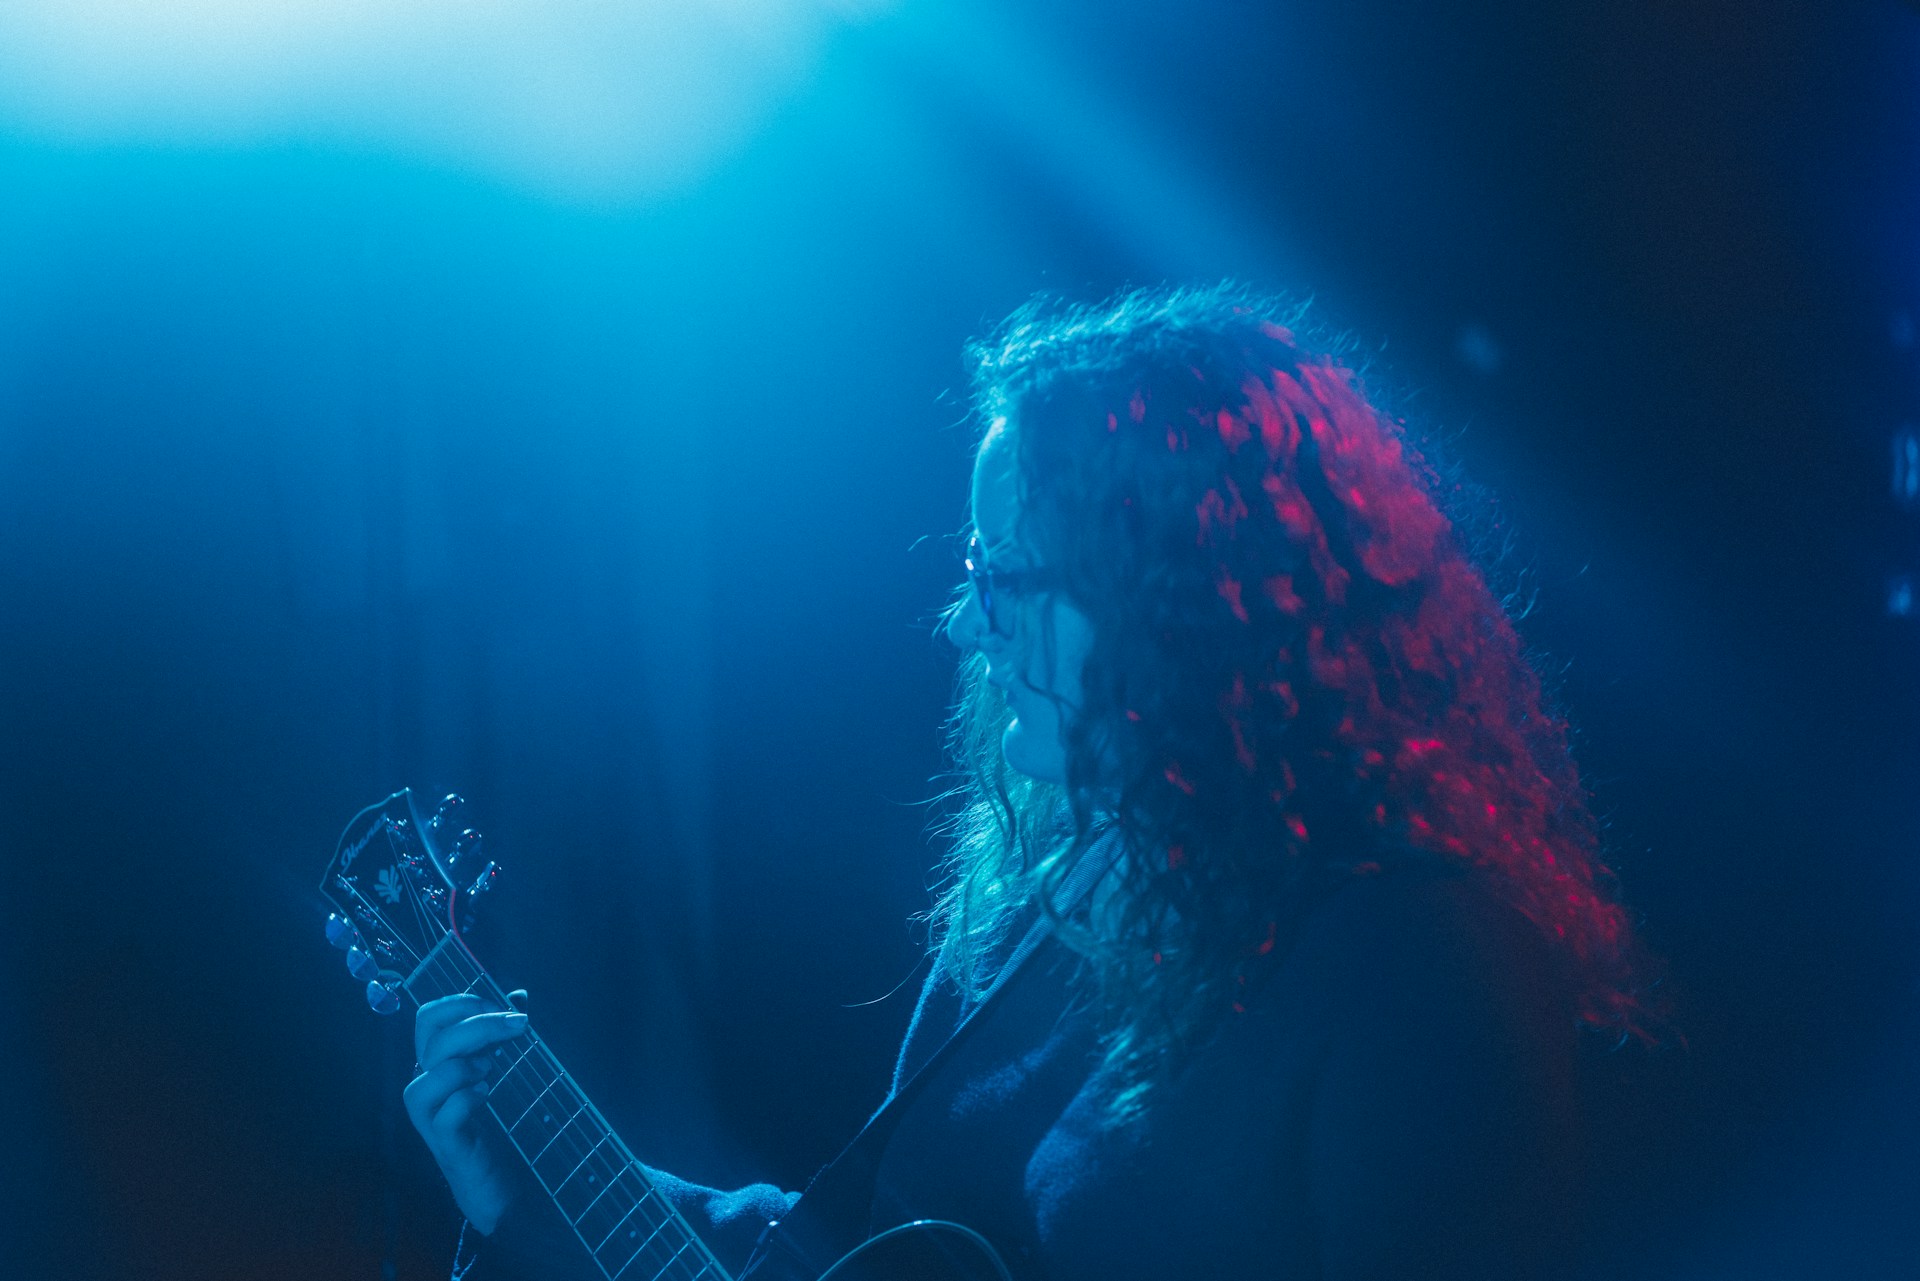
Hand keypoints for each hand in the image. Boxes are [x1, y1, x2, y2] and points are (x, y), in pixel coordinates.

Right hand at [403, 991, 530, 1233]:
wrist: (497, 1183)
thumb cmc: (496, 1123)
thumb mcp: (500, 1070)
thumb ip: (503, 1033)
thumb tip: (518, 995)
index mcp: (437, 1064)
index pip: (427, 1018)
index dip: (461, 1003)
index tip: (503, 1006)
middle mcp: (427, 1089)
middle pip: (432, 1042)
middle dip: (479, 1024)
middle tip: (519, 1027)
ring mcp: (432, 1120)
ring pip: (424, 1081)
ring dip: (462, 1066)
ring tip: (491, 1070)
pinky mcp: (448, 1146)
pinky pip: (444, 1116)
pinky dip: (466, 1099)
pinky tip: (486, 1096)